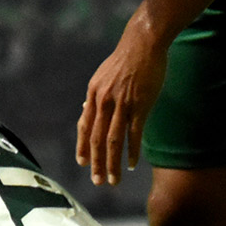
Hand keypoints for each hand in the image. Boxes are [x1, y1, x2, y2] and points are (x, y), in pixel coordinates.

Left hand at [76, 20, 169, 184]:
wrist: (143, 44)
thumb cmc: (124, 60)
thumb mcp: (102, 76)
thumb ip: (95, 96)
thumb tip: (86, 109)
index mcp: (93, 95)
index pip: (85, 127)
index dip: (82, 147)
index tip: (82, 164)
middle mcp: (104, 101)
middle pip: (97, 139)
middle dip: (96, 163)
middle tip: (98, 181)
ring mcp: (122, 104)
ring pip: (114, 141)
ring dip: (113, 163)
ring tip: (114, 180)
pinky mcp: (140, 105)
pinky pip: (134, 134)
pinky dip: (132, 151)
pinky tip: (132, 164)